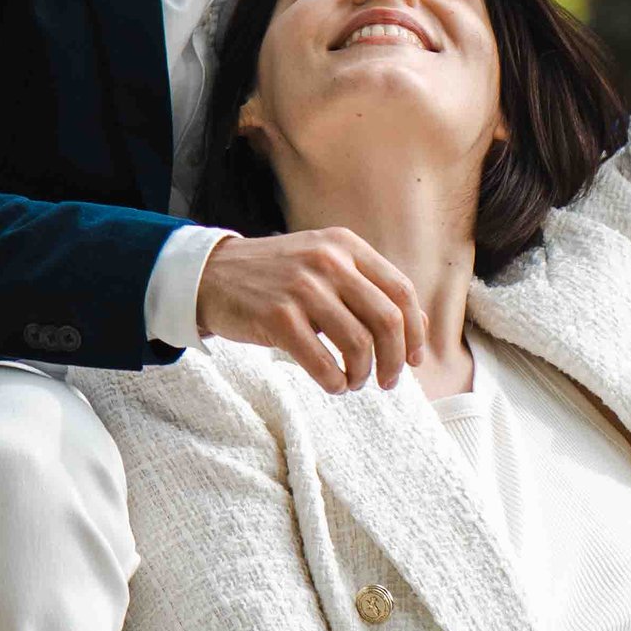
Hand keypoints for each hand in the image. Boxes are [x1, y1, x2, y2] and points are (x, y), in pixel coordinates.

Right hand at [196, 228, 428, 390]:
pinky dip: (335, 382)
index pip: (401, 291)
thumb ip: (366, 286)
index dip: (414, 332)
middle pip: (387, 320)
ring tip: (353, 382)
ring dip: (363, 374)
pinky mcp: (278, 316)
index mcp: (346, 245)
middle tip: (389, 381)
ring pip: (358, 344)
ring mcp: (303, 287)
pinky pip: (322, 362)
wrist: (211, 274)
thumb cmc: (275, 276)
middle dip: (395, 360)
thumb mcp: (323, 262)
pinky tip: (333, 384)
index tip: (415, 359)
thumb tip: (418, 326)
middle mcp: (329, 261)